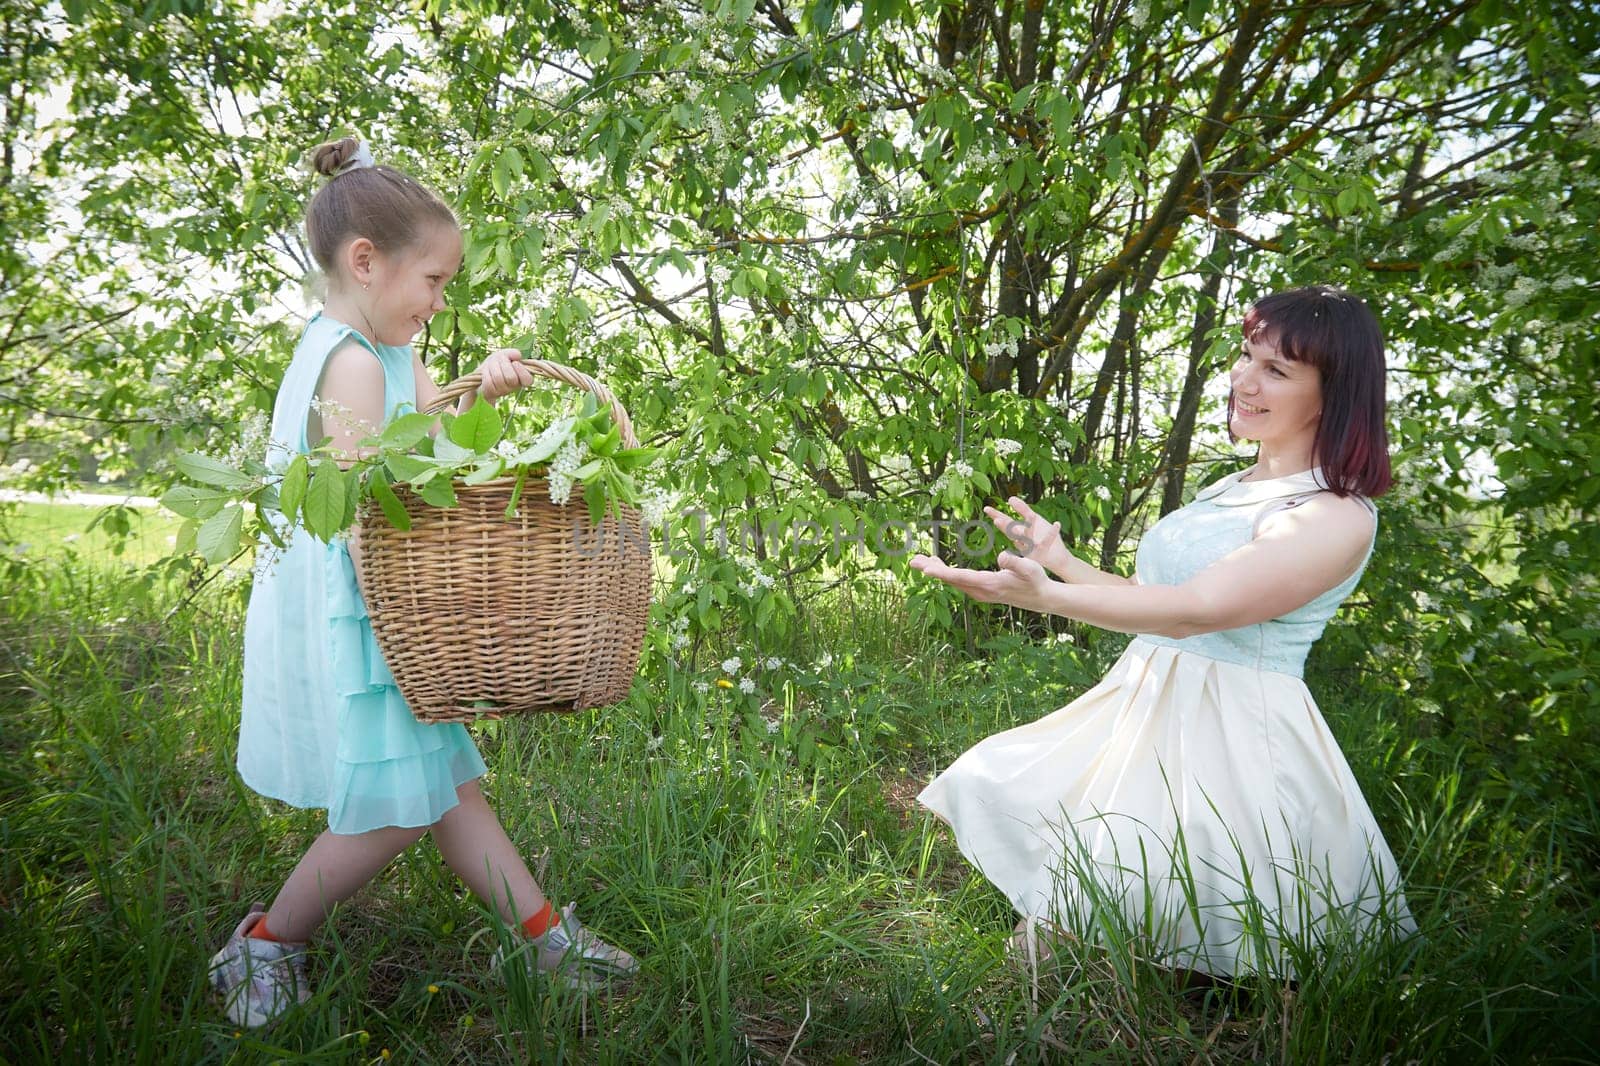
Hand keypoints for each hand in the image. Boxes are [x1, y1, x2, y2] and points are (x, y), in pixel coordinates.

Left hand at [475, 347, 534, 402]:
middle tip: (499, 361)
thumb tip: (518, 355)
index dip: (521, 370)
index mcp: (523, 378)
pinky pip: (489, 384)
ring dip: (492, 367)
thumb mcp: (505, 354)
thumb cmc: (497, 362)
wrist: (483, 371)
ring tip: (491, 365)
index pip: (527, 380)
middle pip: (511, 377)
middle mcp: (514, 387)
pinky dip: (486, 374)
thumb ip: (513, 353)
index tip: (515, 363)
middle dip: (502, 364)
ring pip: (498, 378)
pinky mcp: (491, 394)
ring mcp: (503, 392)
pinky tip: (486, 372)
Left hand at [909, 549, 1054, 612]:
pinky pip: (958, 582)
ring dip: (936, 571)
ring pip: (953, 581)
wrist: (1041, 597)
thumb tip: (1001, 556)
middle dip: (931, 570)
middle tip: (913, 561)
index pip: (961, 577)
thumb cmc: (1036, 580)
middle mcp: (981, 591)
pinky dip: (945, 573)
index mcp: (989, 584)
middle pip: (951, 580)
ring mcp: (980, 593)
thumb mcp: (1030, 568)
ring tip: (919, 560)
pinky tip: (937, 565)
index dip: (943, 572)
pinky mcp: (981, 591)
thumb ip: (1016, 563)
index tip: (927, 568)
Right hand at [983, 496, 1068, 574]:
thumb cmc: (1043, 537)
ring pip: (1027, 539)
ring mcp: (1032, 549)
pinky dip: (1052, 533)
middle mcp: (1022, 542)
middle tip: (997, 520)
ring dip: (1025, 531)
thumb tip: (1010, 498)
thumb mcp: (1033, 519)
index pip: (1006, 524)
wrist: (1058, 558)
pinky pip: (1047, 542)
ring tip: (1026, 520)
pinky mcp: (1043, 553)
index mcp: (1018, 534)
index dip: (997, 516)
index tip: (987, 509)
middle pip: (1012, 532)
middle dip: (1005, 526)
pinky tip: (1057, 524)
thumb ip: (1022, 509)